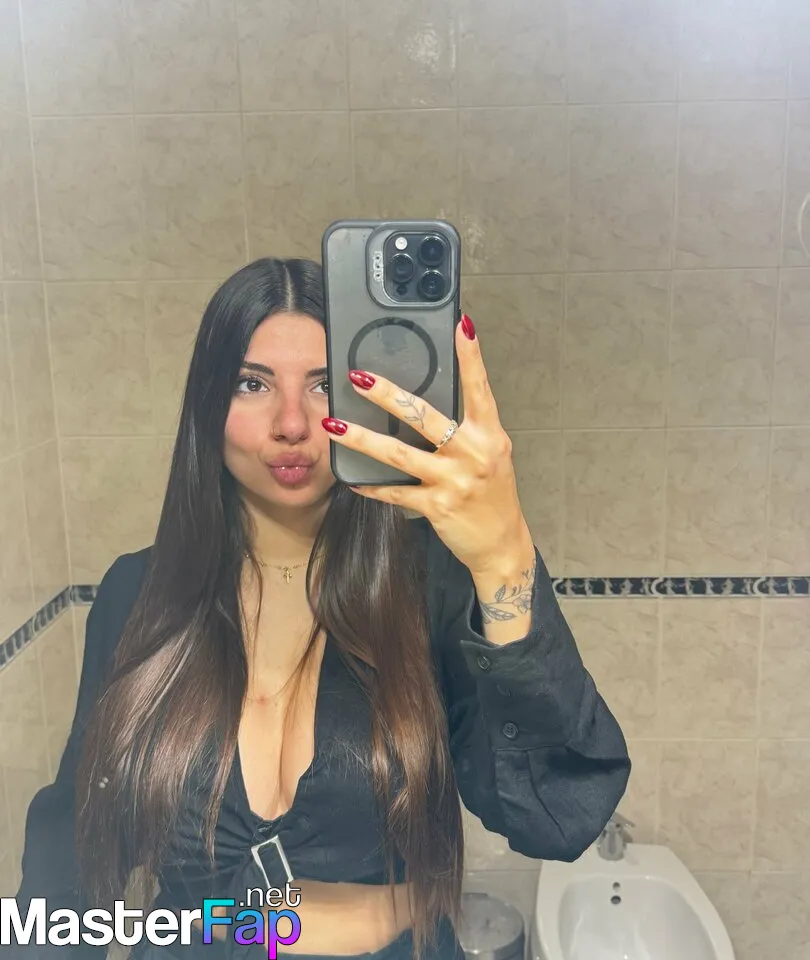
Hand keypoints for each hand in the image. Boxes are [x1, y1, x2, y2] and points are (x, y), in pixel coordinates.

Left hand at [321, 314, 532, 576]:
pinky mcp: (437, 507)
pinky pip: (396, 492)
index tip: (460, 325)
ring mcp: (454, 481)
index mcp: (489, 435)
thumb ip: (467, 428)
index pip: (479, 389)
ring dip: (362, 438)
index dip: (470, 357)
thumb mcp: (490, 454)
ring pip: (400, 454)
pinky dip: (372, 486)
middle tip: (359, 377)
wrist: (501, 543)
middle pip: (425, 417)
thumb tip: (427, 402)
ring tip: (333, 424)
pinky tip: (351, 479)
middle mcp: (473, 454)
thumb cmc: (492, 493)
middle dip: (388, 395)